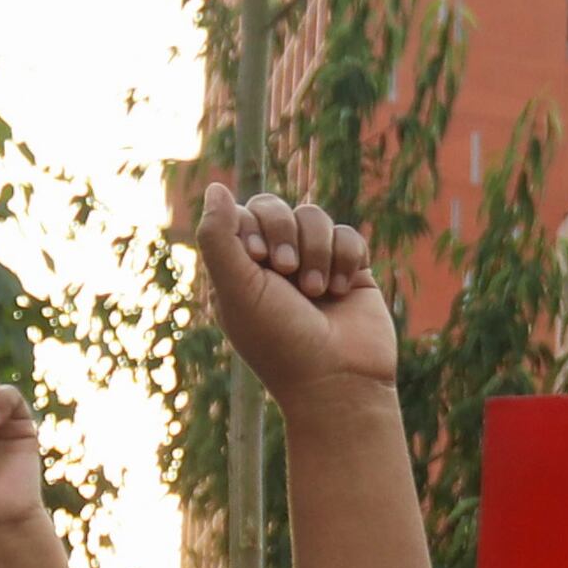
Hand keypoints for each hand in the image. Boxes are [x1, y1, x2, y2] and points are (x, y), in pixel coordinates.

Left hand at [183, 184, 399, 404]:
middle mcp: (277, 264)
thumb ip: (218, 236)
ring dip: (317, 251)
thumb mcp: (236, 289)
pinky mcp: (352, 272)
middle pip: (277, 208)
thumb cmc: (280, 341)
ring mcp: (316, 265)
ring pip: (315, 217)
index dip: (255, 226)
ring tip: (318, 292)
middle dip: (285, 233)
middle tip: (289, 271)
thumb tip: (215, 186)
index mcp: (242, 268)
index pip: (243, 213)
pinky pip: (348, 235)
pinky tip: (341, 290)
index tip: (259, 260)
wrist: (338, 381)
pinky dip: (345, 258)